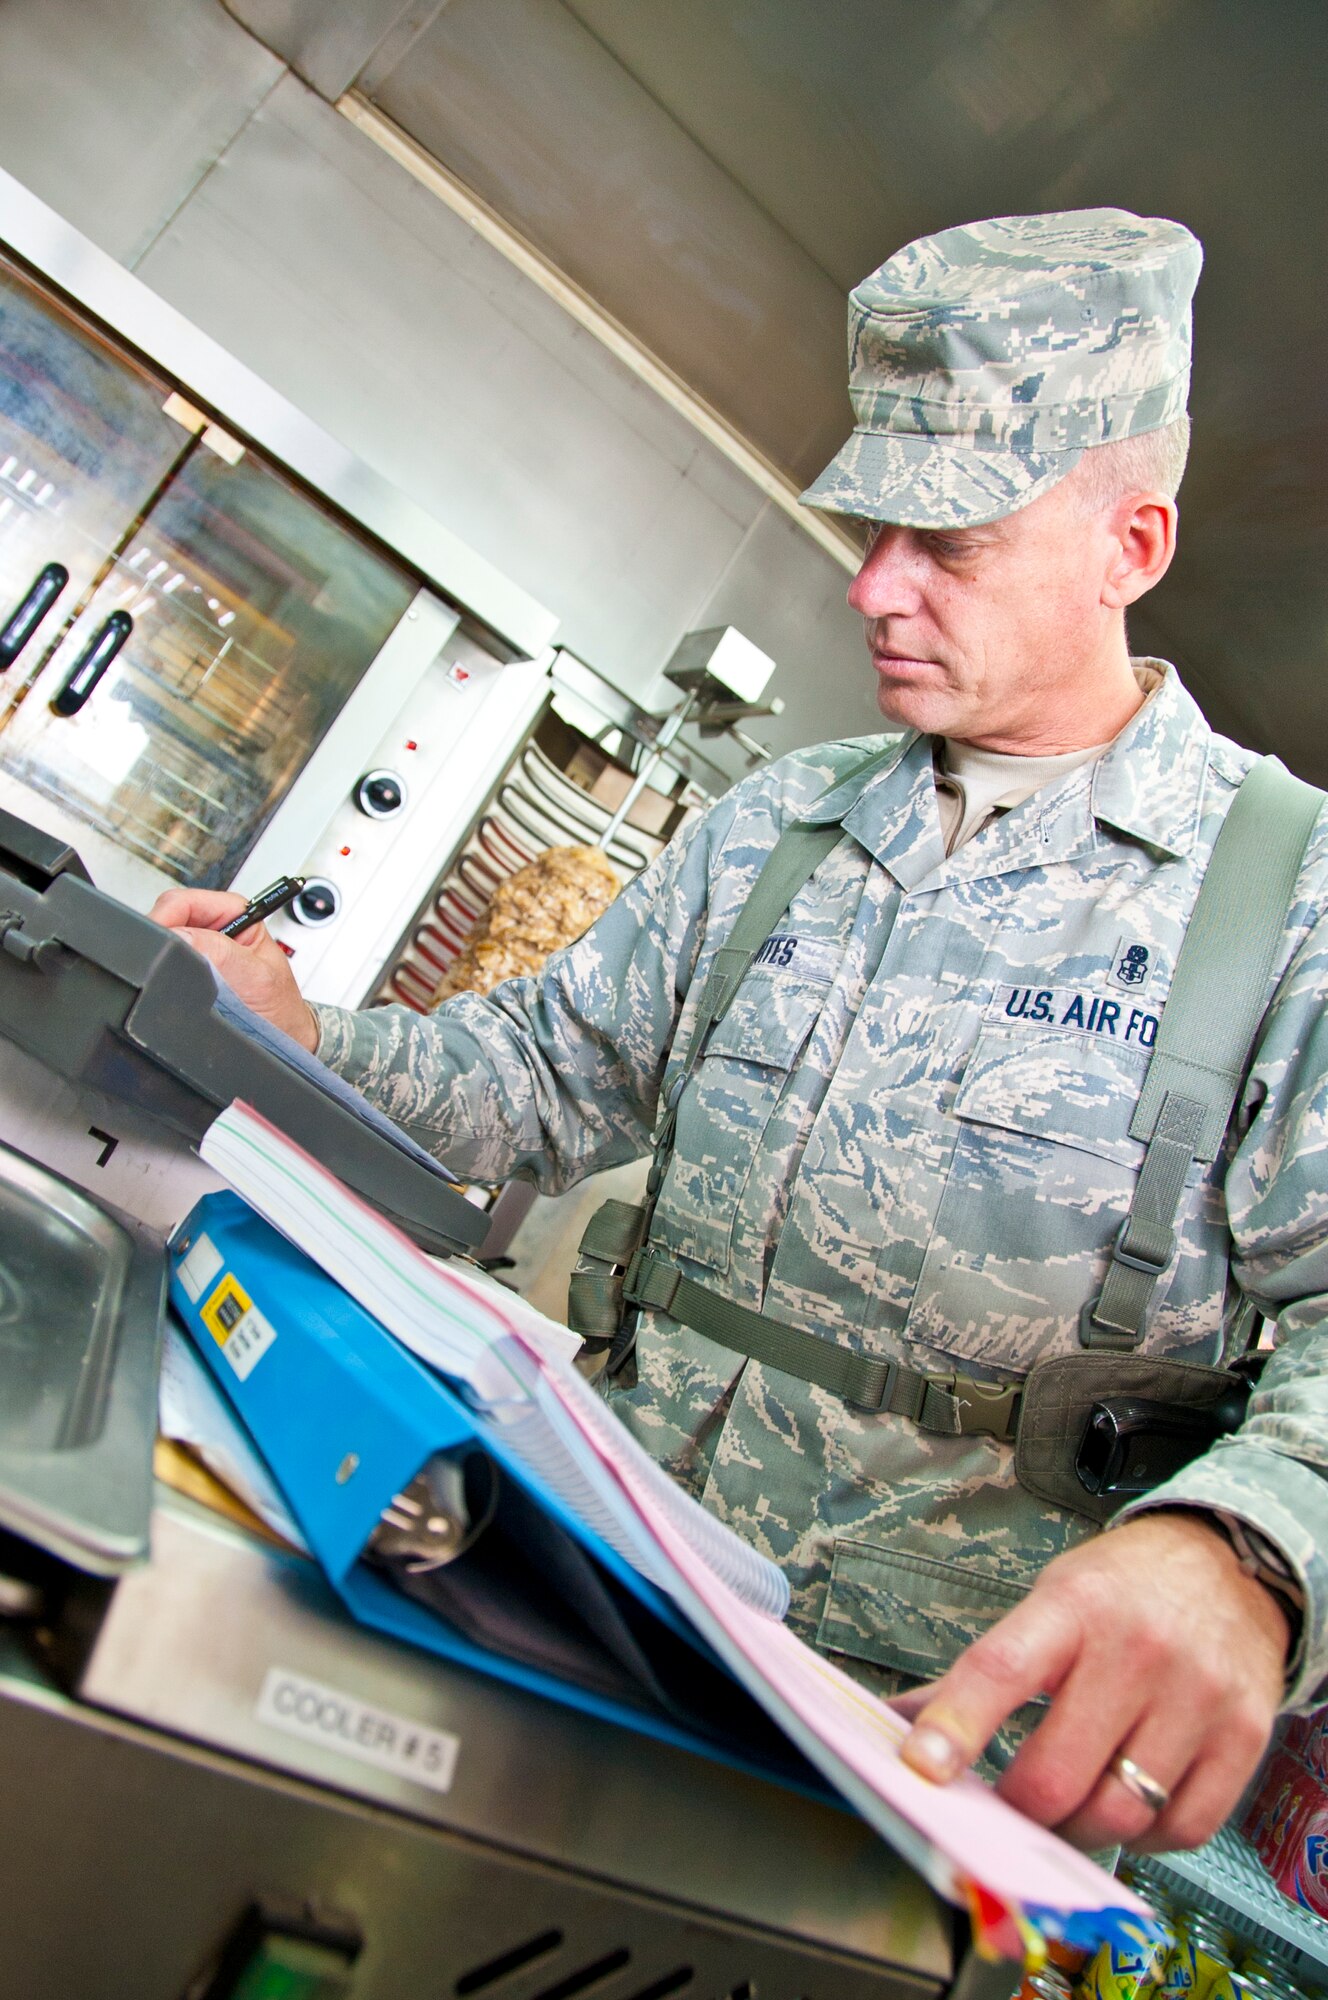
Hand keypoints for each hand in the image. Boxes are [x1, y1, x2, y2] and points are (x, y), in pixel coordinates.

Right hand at [149, 888, 318, 1052]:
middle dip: (161, 939)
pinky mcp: (191, 971)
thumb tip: (181, 936)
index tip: (156, 940)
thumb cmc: (281, 1007)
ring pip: (165, 943)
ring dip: (162, 958)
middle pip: (169, 919)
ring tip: (175, 978)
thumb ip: (221, 954)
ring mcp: (201, 950)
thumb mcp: (256, 978)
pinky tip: (173, 987)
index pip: (186, 902)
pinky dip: (164, 975)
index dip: (164, 918)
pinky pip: (167, 967)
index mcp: (236, 914)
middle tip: (160, 962)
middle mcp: (216, 928)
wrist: (283, 1037)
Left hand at [896, 1512, 1289, 1850]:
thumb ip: (982, 1672)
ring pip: (1116, 1814)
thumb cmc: (1123, 1591)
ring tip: (1066, 1810)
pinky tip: (1128, 1807)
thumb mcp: (1047, 1604)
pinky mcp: (1242, 1738)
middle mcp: (1138, 1649)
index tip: (920, 1768)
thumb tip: (900, 1721)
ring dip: (1077, 1831)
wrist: (1228, 1565)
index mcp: (1075, 1606)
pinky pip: (1180, 1829)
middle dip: (1016, 1810)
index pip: (1001, 1670)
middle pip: (1056, 1773)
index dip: (955, 1726)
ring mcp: (1196, 1696)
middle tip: (1006, 1809)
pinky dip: (1143, 1837)